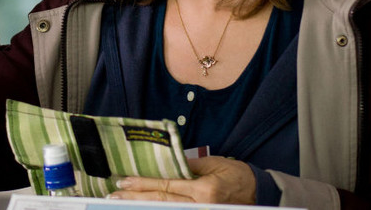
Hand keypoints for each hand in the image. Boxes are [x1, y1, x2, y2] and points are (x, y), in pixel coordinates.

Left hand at [107, 156, 255, 203]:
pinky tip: (144, 207)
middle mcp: (200, 205)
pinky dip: (159, 209)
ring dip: (143, 206)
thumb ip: (188, 165)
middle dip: (136, 198)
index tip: (124, 181)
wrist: (257, 191)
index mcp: (203, 190)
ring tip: (122, 203)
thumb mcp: (213, 164)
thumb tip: (164, 165)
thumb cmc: (235, 174)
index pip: (166, 186)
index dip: (143, 184)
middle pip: (161, 202)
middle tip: (114, 196)